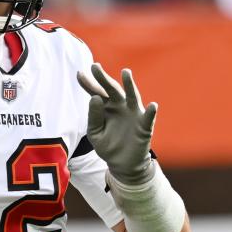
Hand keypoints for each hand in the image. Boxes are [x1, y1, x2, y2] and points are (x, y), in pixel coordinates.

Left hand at [77, 63, 156, 184]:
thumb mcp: (95, 133)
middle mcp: (120, 106)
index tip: (79, 74)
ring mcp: (133, 113)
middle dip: (103, 78)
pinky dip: (151, 112)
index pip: (96, 92)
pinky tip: (152, 106)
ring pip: (131, 96)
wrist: (123, 164)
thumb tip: (95, 98)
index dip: (88, 83)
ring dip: (129, 84)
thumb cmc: (108, 146)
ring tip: (125, 72)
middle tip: (95, 67)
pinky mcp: (144, 125)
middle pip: (112, 89)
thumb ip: (94, 117)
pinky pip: (148, 118)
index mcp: (106, 107)